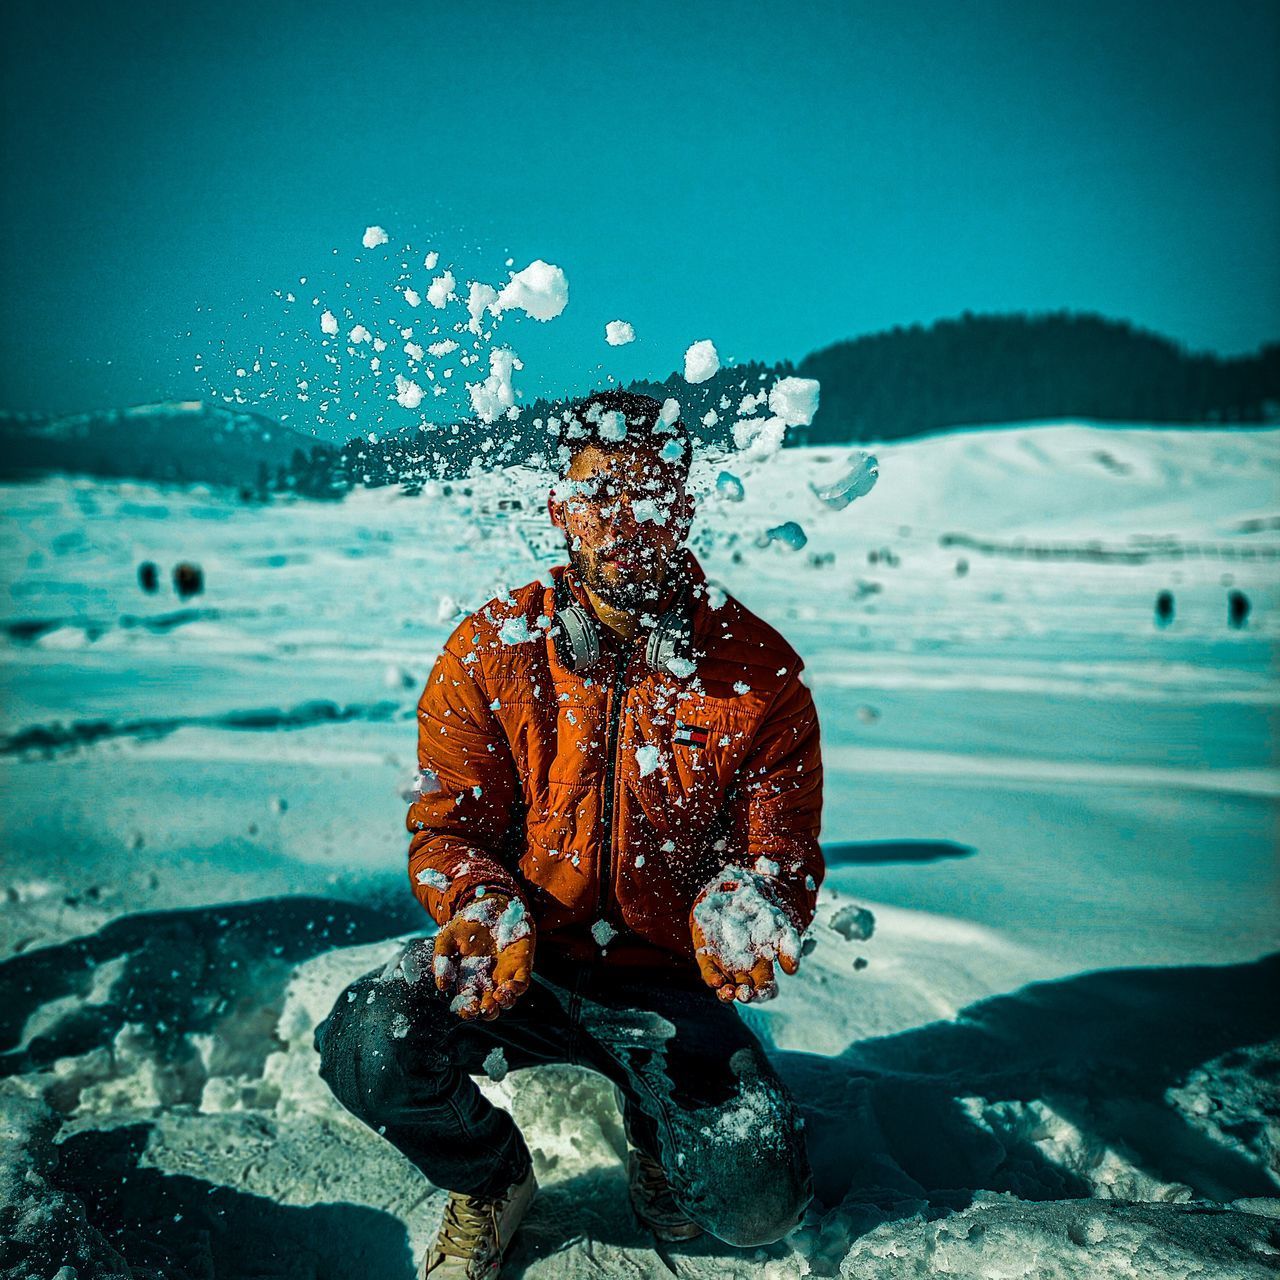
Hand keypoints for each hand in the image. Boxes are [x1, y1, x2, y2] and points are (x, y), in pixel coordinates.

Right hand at [433, 893, 534, 1020]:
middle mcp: (488, 980)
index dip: (468, 1009)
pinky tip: (510, 986)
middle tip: (484, 1007)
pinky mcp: (521, 963)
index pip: (468, 1001)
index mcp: (469, 977)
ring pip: (507, 998)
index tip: (468, 1006)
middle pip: (489, 1006)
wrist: (491, 902)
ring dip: (504, 1003)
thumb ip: (442, 959)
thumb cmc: (468, 922)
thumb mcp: (448, 937)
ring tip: (499, 996)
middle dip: (488, 1011)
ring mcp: (505, 973)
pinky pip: (522, 982)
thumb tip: (442, 986)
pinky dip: (517, 988)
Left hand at [690, 871, 801, 1003]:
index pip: (764, 986)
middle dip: (745, 994)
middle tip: (745, 994)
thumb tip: (792, 971)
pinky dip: (712, 978)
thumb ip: (788, 946)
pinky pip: (708, 970)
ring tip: (730, 992)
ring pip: (725, 985)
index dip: (763, 992)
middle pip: (744, 990)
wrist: (735, 887)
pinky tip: (716, 981)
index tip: (762, 991)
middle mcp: (742, 968)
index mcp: (761, 965)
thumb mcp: (779, 924)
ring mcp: (723, 962)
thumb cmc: (760, 908)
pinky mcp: (706, 953)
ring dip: (727, 992)